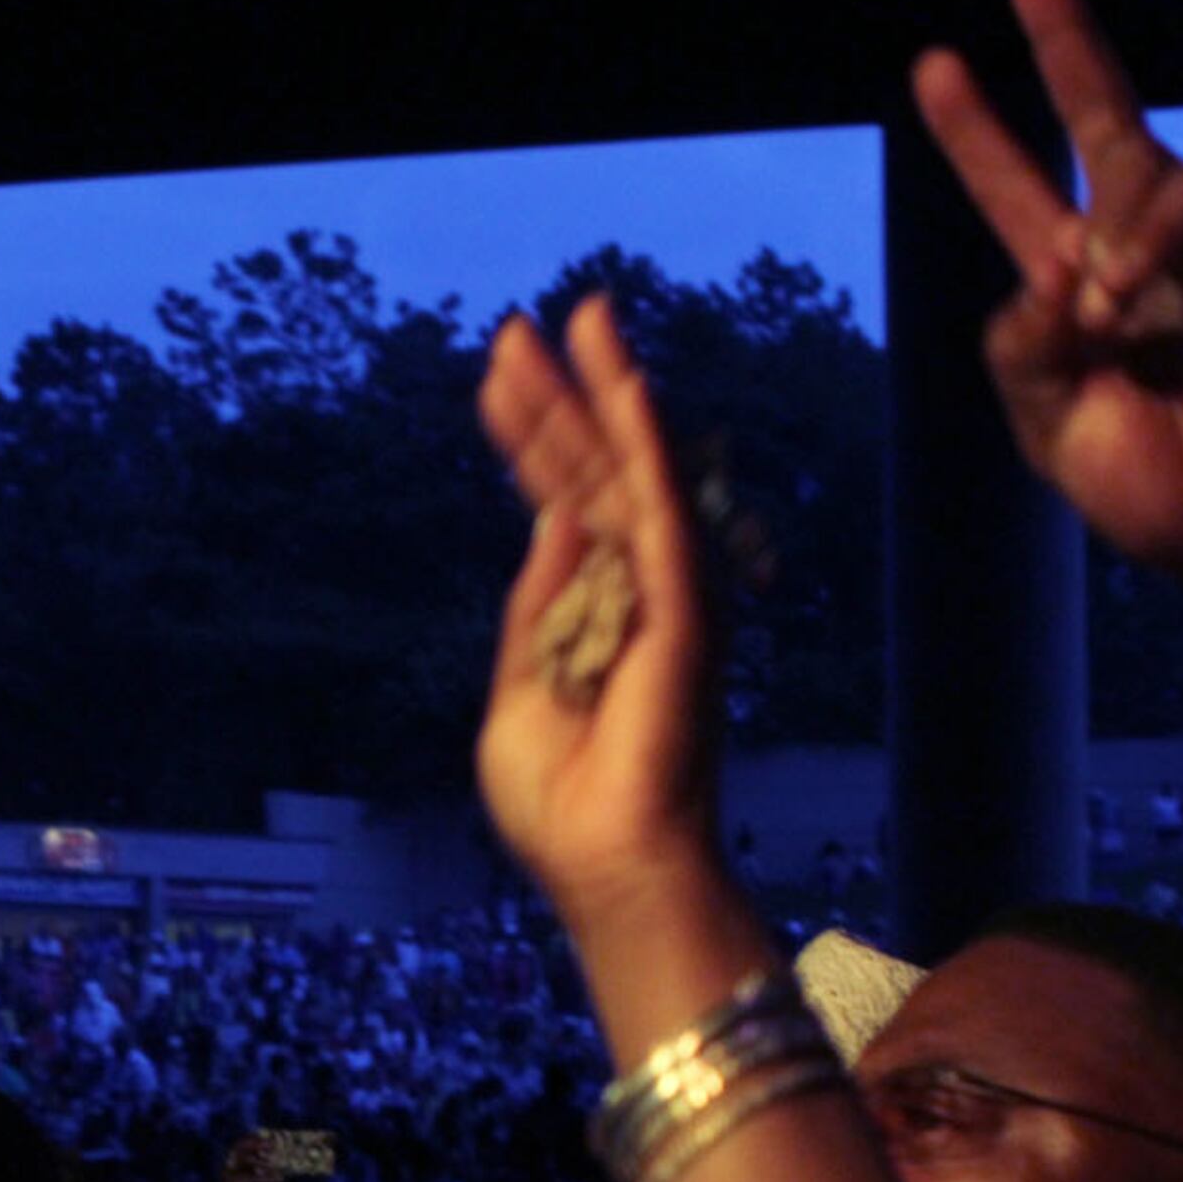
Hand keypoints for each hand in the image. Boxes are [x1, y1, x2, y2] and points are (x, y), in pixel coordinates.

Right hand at [219, 1132, 292, 1181]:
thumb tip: (288, 1159)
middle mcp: (231, 1167)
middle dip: (255, 1142)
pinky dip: (263, 1177)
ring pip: (243, 1159)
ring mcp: (229, 1175)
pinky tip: (276, 1180)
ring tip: (277, 1164)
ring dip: (261, 1160)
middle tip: (272, 1144)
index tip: (272, 1136)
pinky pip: (246, 1177)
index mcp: (239, 1164)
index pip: (243, 1144)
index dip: (256, 1138)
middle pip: (239, 1146)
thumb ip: (274, 1171)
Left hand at [472, 298, 722, 925]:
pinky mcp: (685, 607)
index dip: (530, 439)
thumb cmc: (562, 803)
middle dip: (557, 396)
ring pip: (631, 470)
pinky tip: (628, 386)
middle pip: (593, 470)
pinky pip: (665, 510)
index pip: (561, 503)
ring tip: (577, 316)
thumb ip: (538, 602)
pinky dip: (647, 445)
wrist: (605, 866)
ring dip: (601, 391)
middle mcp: (639, 590)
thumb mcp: (520, 688)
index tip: (497, 378)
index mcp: (596, 610)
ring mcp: (667, 593)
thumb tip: (552, 513)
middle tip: (520, 326)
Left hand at [910, 0, 1182, 615]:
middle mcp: (1130, 252)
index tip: (935, 65)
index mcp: (1070, 292)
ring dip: (1104, 239)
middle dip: (1063, 37)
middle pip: (1096, 118)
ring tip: (1102, 320)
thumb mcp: (1048, 428)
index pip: (1014, 191)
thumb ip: (1020, 350)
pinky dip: (1152, 236)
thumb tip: (1048, 269)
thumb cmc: (1153, 486)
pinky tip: (1131, 296)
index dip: (978, 131)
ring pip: (1137, 168)